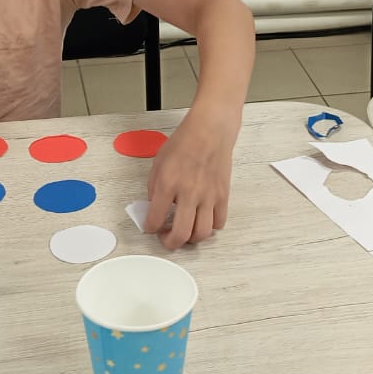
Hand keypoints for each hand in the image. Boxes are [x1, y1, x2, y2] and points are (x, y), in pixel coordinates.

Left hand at [143, 114, 234, 249]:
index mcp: (167, 184)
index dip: (150, 228)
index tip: (151, 227)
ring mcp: (208, 196)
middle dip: (170, 243)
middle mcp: (187, 193)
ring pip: (201, 233)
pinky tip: (202, 219)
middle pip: (180, 234)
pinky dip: (210, 227)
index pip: (155, 219)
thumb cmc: (184, 142)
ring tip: (186, 231)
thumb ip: (154, 187)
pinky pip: (218, 222)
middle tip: (167, 239)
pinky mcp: (223, 195)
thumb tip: (154, 208)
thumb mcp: (158, 162)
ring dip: (191, 238)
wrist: (210, 130)